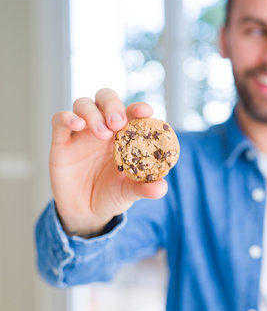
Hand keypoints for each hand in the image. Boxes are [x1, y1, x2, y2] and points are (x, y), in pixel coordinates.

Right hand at [50, 89, 167, 236]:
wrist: (86, 212)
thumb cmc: (112, 194)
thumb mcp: (130, 192)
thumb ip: (145, 187)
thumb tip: (161, 187)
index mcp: (125, 134)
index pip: (132, 112)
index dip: (139, 108)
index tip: (145, 111)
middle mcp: (104, 127)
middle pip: (106, 98)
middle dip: (113, 105)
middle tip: (118, 123)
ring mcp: (81, 132)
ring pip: (83, 104)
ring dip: (93, 113)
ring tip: (102, 133)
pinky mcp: (61, 140)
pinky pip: (59, 119)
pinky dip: (67, 117)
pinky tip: (77, 124)